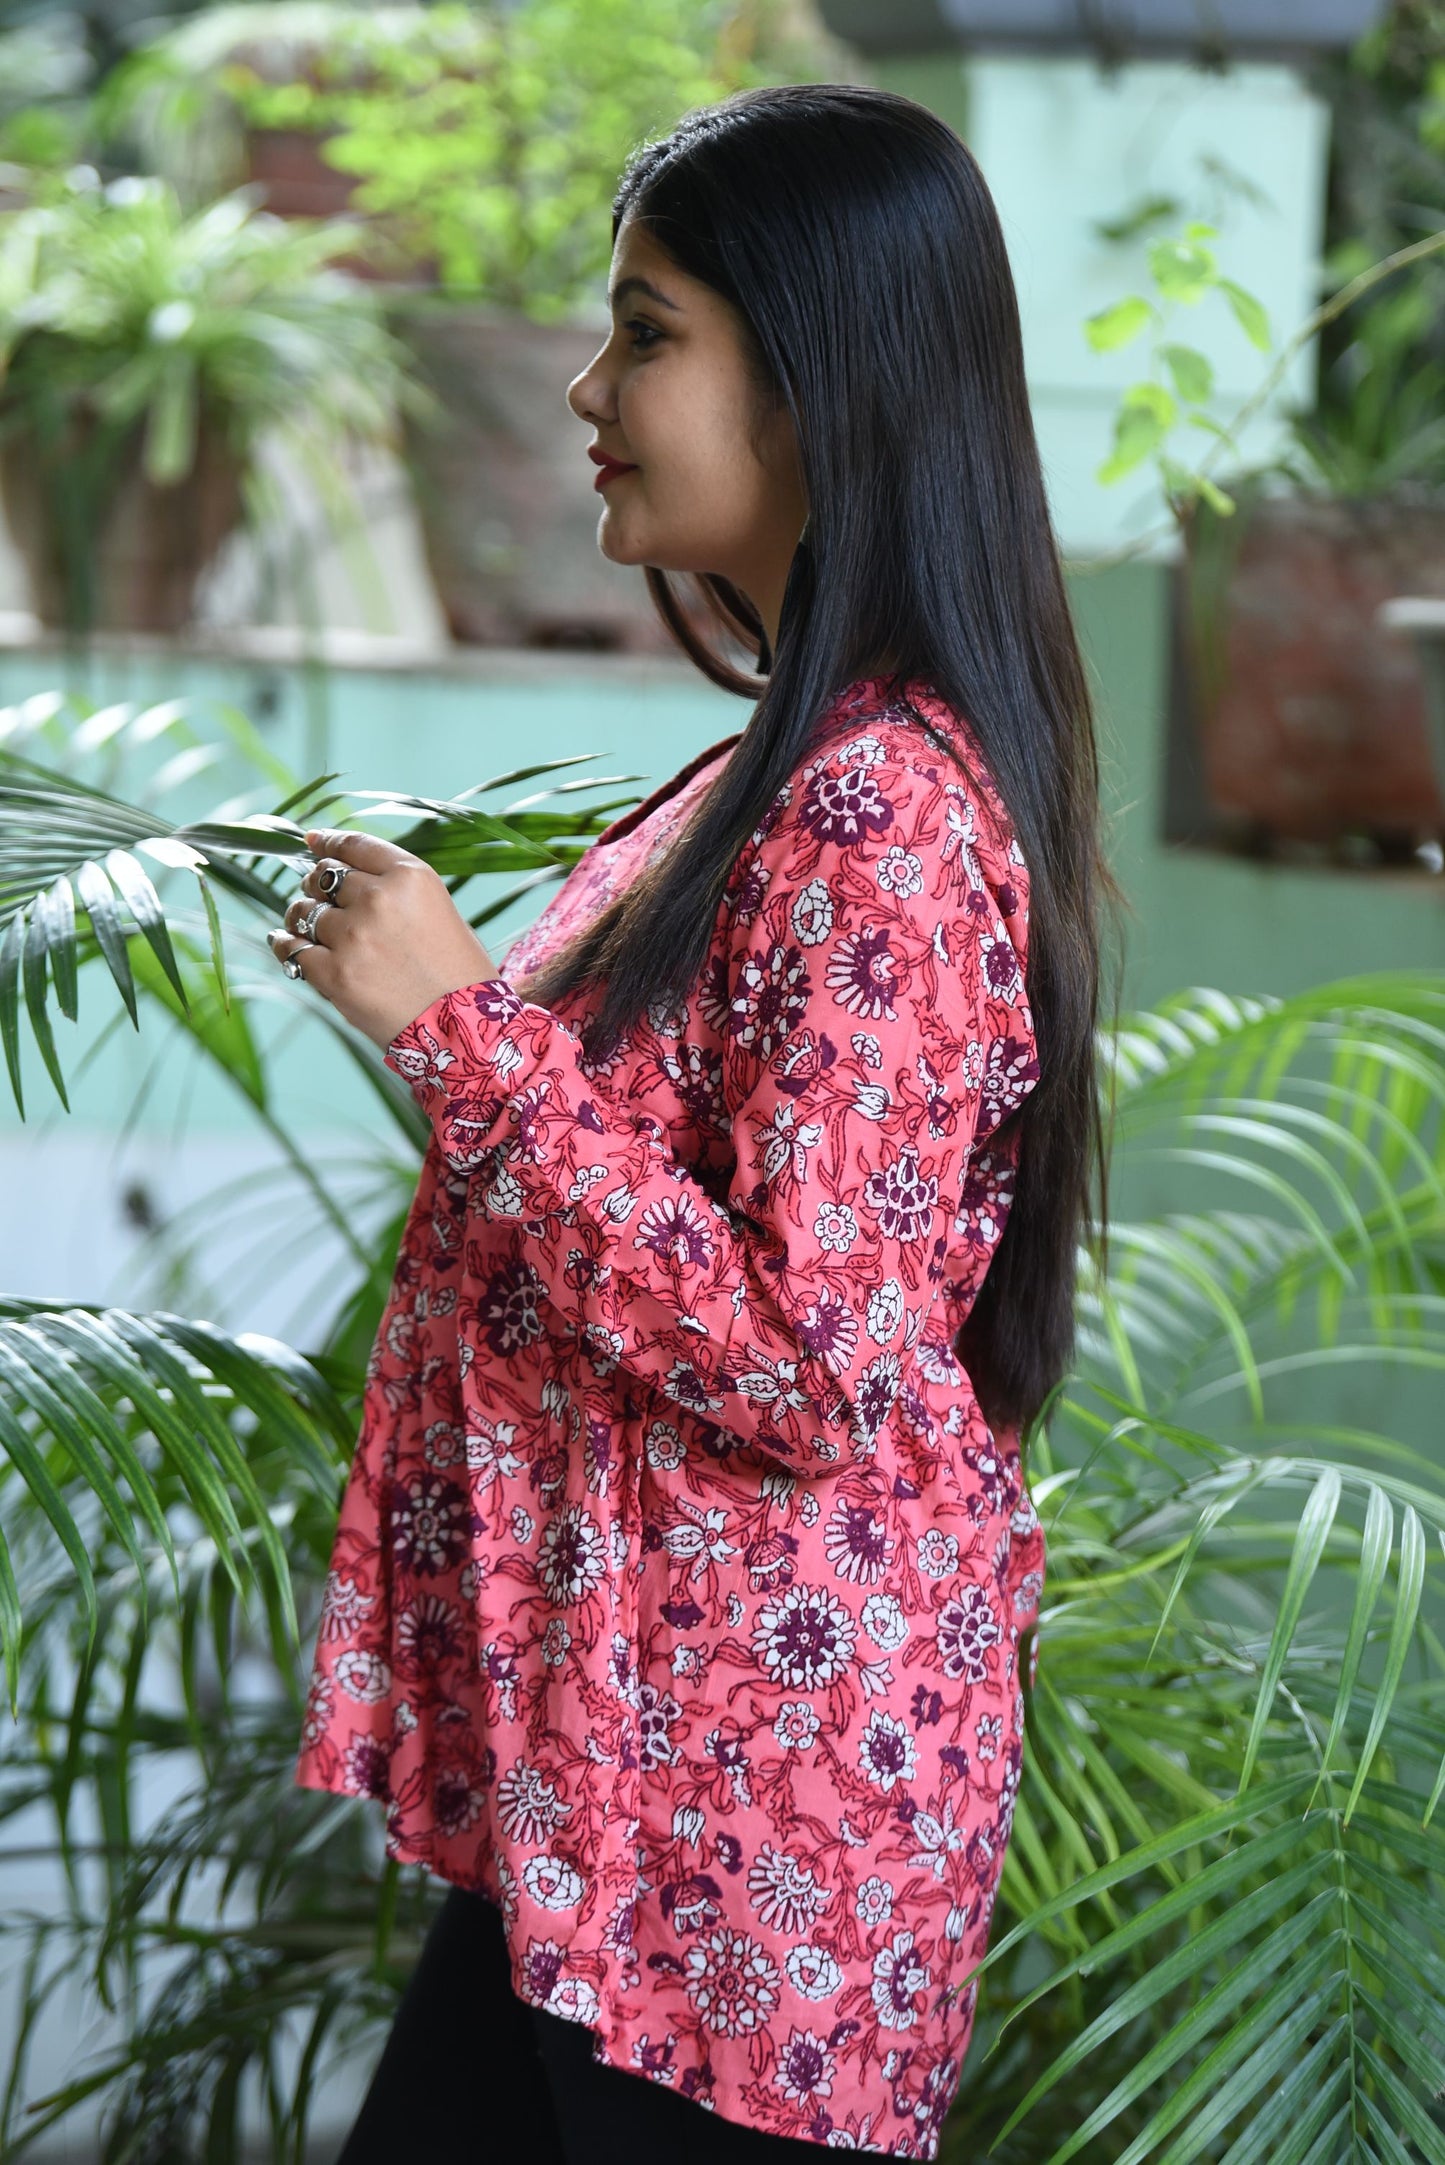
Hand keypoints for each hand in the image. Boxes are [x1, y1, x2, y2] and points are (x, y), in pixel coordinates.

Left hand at [266, 827, 498, 1050]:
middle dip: (317, 884)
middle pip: (326, 877)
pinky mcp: (335, 974)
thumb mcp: (439, 910)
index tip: (314, 843)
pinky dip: (284, 944)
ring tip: (304, 925)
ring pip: (305, 911)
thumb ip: (395, 889)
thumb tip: (341, 873)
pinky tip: (283, 942)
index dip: (329, 842)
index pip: (355, 846)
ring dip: (301, 916)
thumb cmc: (459, 973)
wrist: (466, 1029)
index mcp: (410, 877)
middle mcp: (379, 899)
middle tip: (317, 895)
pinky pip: (292, 950)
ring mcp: (353, 937)